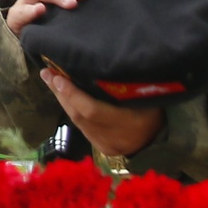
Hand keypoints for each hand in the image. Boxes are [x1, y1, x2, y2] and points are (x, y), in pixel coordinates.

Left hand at [38, 66, 166, 156]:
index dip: (73, 95)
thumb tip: (105, 60)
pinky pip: (81, 127)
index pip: (93, 110)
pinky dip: (71, 110)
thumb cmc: (156, 110)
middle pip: (80, 115)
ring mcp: (106, 145)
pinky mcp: (101, 147)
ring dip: (62, 100)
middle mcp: (114, 137)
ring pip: (77, 121)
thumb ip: (127, 84)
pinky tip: (63, 96)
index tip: (58, 78)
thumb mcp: (148, 96)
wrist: (160, 138)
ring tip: (50, 80)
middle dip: (61, 93)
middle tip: (47, 73)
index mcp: (129, 123)